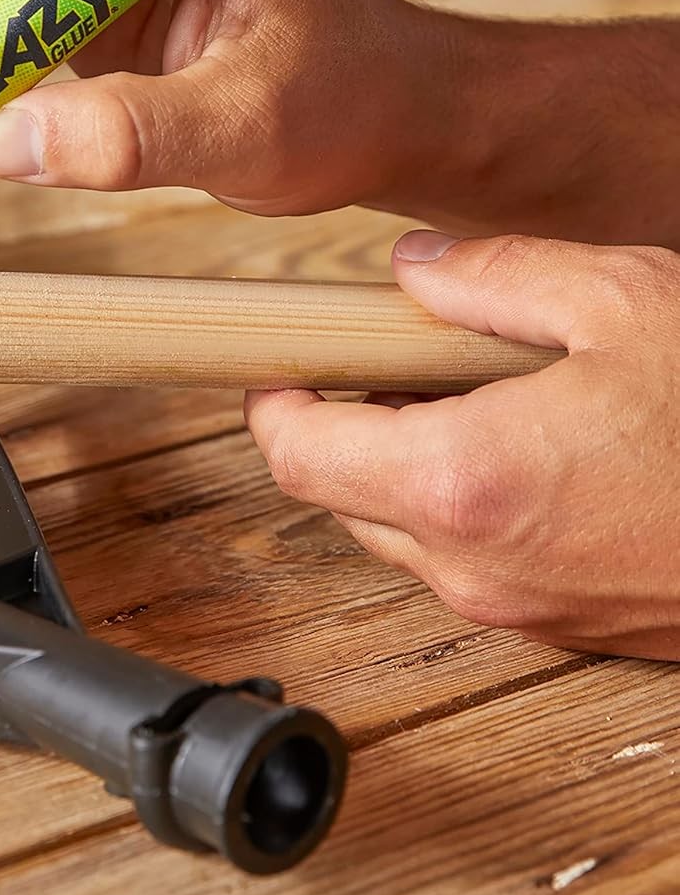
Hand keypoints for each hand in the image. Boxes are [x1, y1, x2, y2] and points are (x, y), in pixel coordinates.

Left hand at [245, 231, 679, 658]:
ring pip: (403, 531)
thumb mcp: (624, 299)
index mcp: (462, 480)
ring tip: (475, 391)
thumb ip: (494, 273)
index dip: (271, 401)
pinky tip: (533, 444)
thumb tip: (413, 268)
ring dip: (406, 462)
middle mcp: (474, 564)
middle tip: (389, 356)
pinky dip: (467, 501)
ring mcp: (522, 609)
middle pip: (340, 494)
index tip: (279, 359)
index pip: (295, 454)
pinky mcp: (569, 626)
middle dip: (343, 422)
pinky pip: (473, 561)